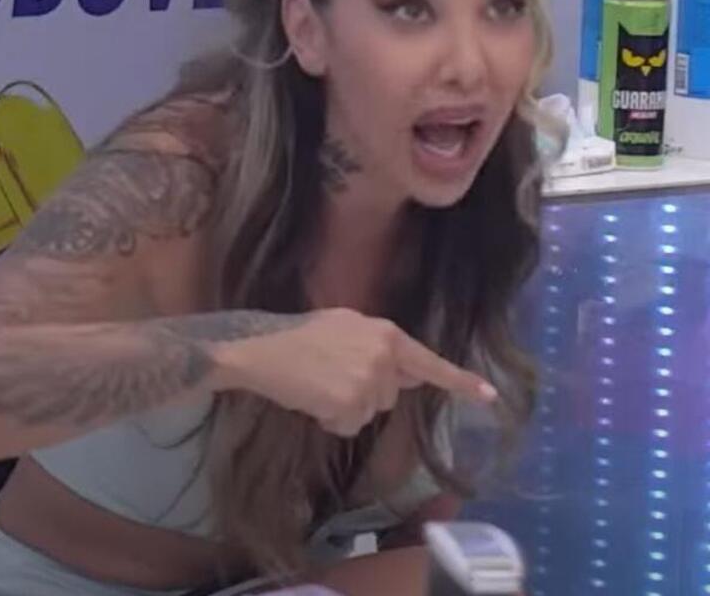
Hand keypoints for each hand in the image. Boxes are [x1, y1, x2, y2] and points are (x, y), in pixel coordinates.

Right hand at [216, 309, 496, 436]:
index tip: (489, 396)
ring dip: (347, 407)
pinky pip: (349, 425)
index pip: (429, 362)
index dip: (460, 381)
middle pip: (391, 394)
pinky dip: (331, 420)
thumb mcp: (343, 326)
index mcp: (385, 333)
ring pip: (370, 412)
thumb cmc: (297, 336)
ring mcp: (368, 382)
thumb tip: (404, 372)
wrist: (261, 350)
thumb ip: (377, 345)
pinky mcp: (350, 404)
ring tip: (318, 385)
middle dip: (367, 392)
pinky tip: (312, 400)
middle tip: (332, 376)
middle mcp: (384, 357)